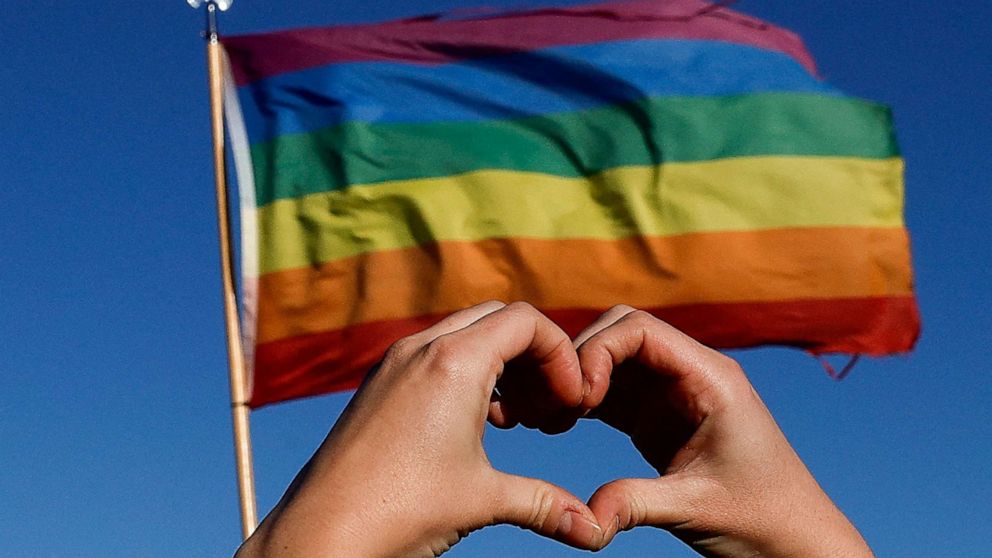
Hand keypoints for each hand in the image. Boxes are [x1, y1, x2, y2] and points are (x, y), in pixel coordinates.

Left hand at [234, 302, 603, 557]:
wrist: (322, 534)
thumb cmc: (401, 511)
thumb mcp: (484, 500)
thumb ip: (547, 505)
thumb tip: (595, 532)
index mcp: (454, 362)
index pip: (526, 321)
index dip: (562, 355)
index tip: (573, 403)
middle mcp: (421, 348)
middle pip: (499, 319)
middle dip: (536, 356)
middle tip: (552, 408)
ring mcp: (395, 362)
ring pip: (466, 334)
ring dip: (502, 364)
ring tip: (520, 419)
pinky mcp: (380, 383)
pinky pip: (436, 355)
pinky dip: (469, 374)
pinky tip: (477, 424)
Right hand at [570, 306, 873, 556]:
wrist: (792, 543)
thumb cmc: (763, 519)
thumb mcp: (697, 507)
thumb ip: (636, 503)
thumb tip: (584, 518)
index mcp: (710, 377)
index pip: (641, 329)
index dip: (599, 350)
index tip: (578, 396)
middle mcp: (690, 374)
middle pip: (622, 332)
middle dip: (582, 358)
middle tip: (557, 405)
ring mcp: (672, 394)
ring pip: (612, 359)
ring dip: (578, 379)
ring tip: (549, 416)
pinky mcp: (658, 418)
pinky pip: (612, 391)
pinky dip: (583, 401)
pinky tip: (559, 424)